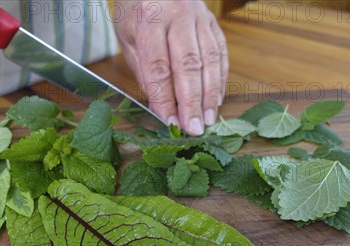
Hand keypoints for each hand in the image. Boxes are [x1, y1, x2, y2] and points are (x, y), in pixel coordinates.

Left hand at [113, 1, 227, 135]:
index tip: (169, 123)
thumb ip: (145, 70)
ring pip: (209, 60)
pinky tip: (216, 100)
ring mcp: (199, 18)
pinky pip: (220, 53)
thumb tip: (161, 106)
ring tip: (208, 120)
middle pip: (188, 65)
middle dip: (191, 101)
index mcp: (150, 19)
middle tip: (193, 128)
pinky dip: (220, 80)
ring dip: (210, 94)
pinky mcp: (212, 22)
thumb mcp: (128, 38)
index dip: (165, 97)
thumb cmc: (136, 12)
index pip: (159, 66)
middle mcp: (178, 16)